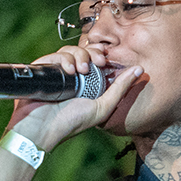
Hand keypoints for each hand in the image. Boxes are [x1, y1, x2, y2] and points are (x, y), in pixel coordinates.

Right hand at [5, 45, 146, 151]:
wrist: (42, 129)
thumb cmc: (70, 123)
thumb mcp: (102, 108)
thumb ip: (120, 89)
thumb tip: (139, 70)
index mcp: (84, 83)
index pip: (93, 58)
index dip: (99, 54)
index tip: (103, 61)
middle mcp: (69, 76)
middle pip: (82, 50)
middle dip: (90, 52)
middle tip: (96, 63)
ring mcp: (55, 73)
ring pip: (68, 50)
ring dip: (78, 55)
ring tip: (80, 70)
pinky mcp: (41, 71)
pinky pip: (53, 55)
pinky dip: (63, 59)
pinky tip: (69, 70)